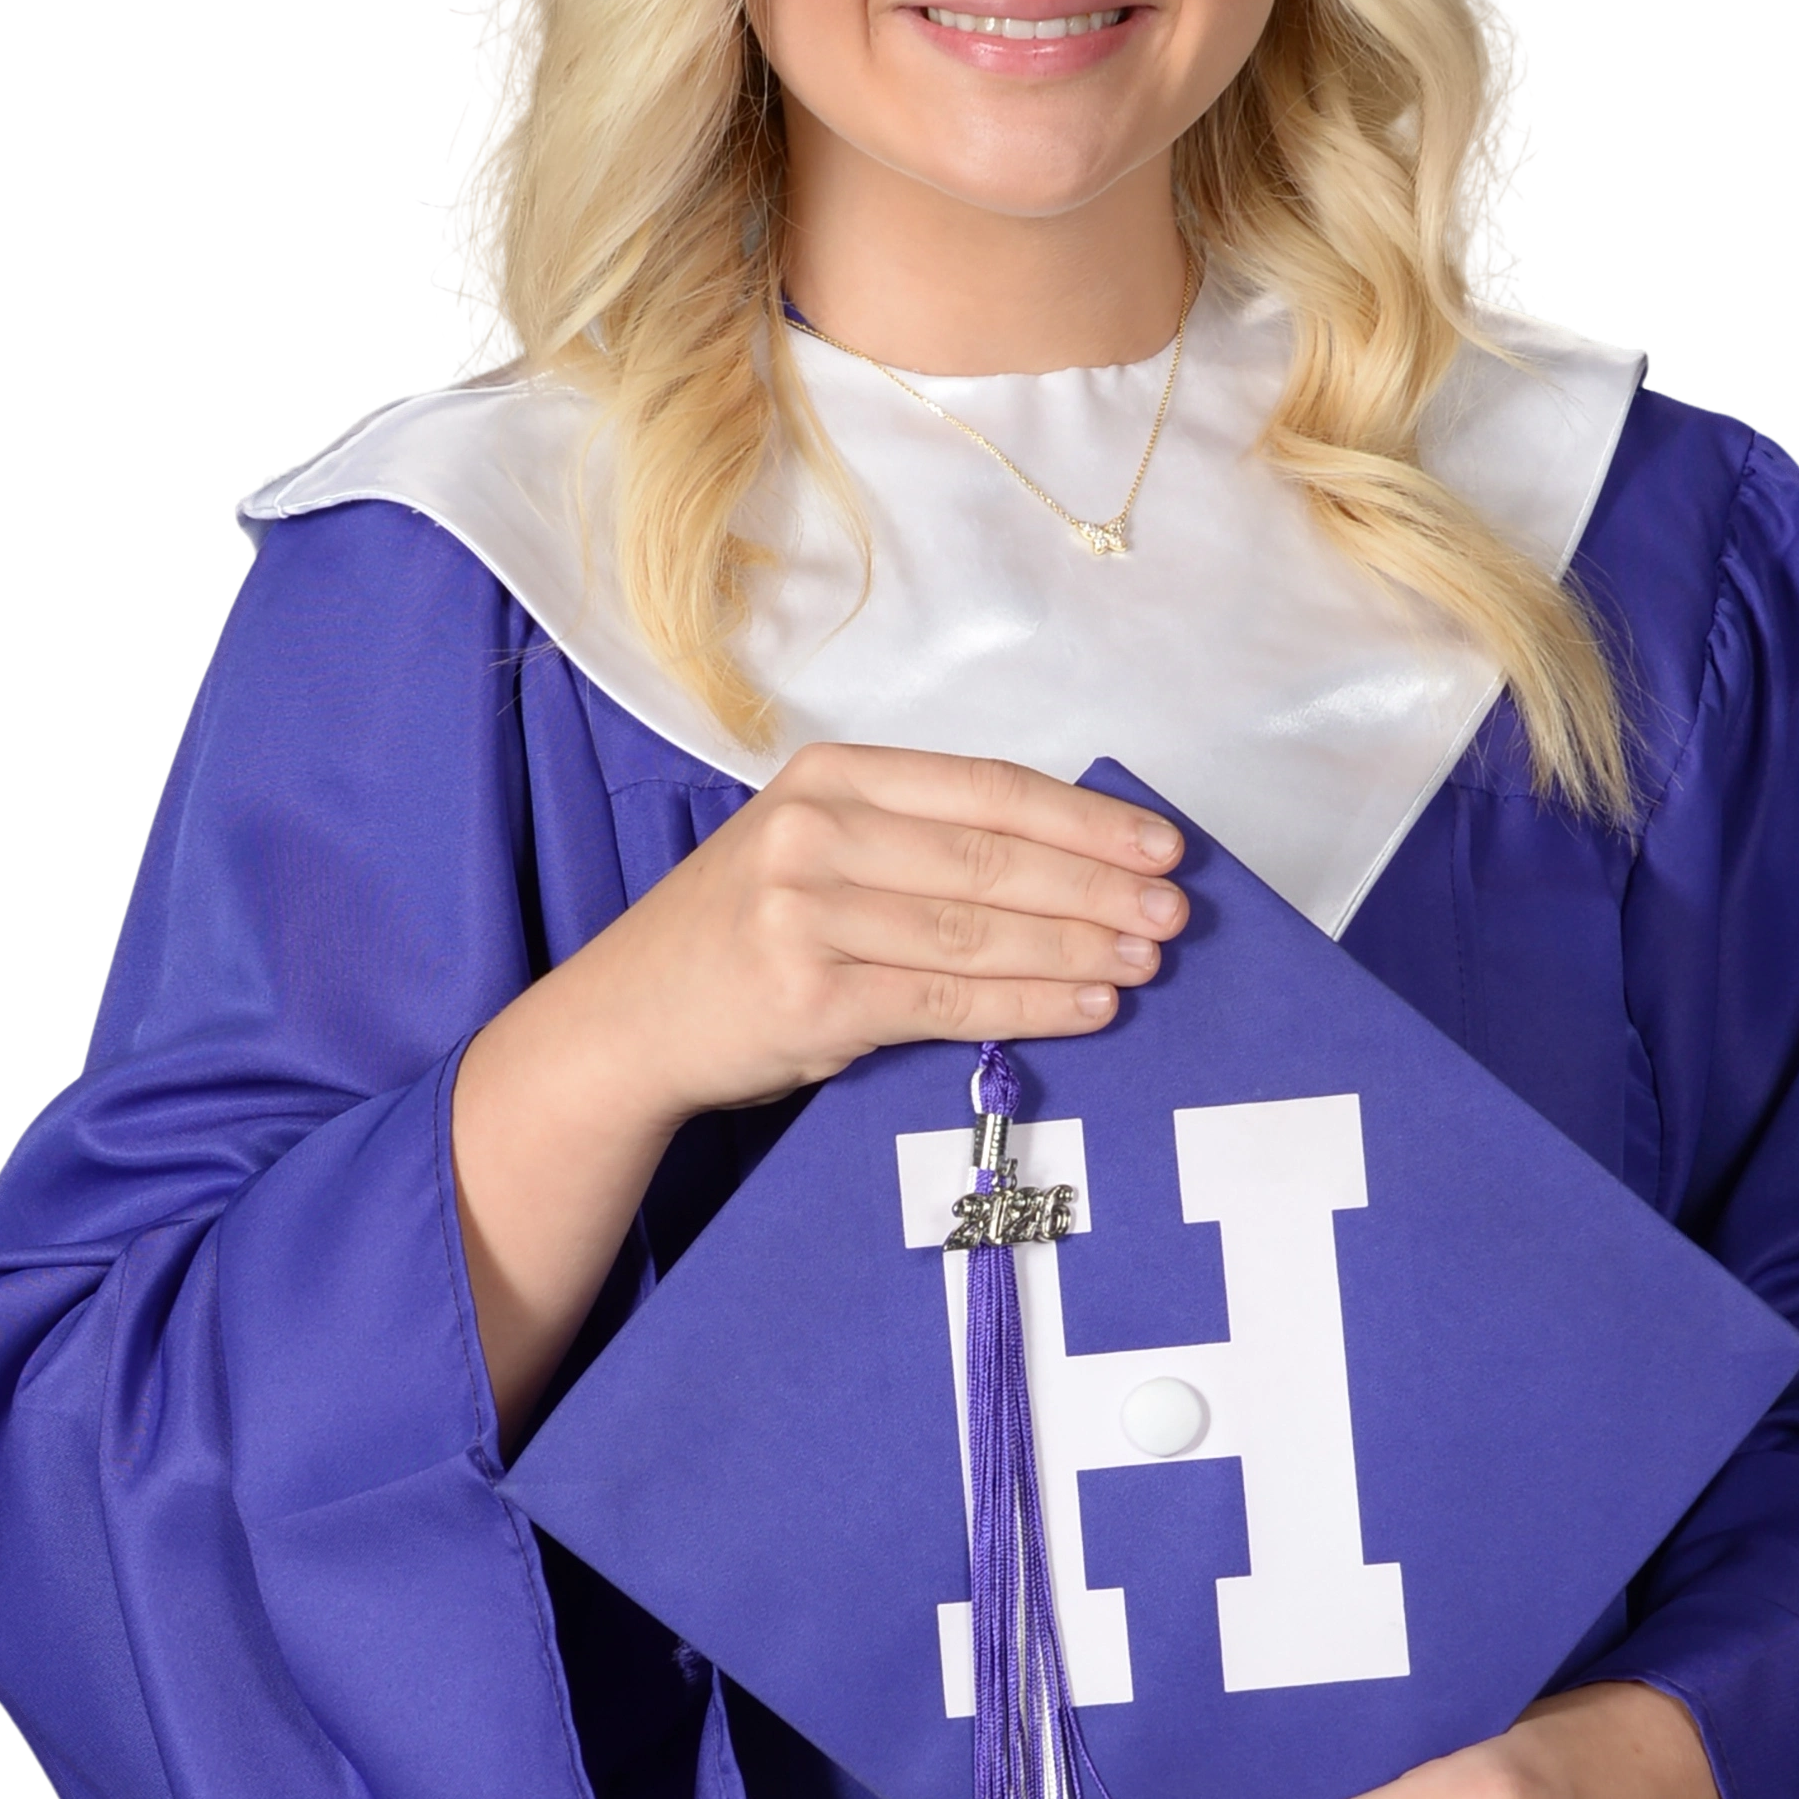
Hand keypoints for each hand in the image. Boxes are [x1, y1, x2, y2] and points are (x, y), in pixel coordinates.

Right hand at [453, 744, 1185, 1434]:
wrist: (624, 1021)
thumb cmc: (737, 935)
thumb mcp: (813, 852)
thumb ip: (914, 843)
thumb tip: (1068, 861)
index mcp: (829, 776)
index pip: (986, 787)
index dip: (1083, 817)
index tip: (1158, 842)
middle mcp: (816, 832)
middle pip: (994, 856)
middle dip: (1099, 885)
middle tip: (1173, 910)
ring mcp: (807, 914)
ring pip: (980, 929)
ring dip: (1080, 946)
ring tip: (1145, 959)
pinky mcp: (811, 998)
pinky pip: (949, 999)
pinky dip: (1031, 1001)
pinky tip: (1089, 1004)